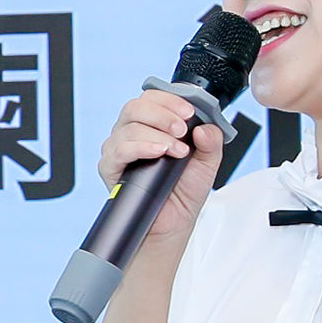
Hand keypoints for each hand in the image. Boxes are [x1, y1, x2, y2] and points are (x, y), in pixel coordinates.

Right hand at [93, 90, 219, 244]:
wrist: (171, 223)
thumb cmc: (183, 193)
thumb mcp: (207, 163)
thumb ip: (211, 142)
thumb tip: (206, 127)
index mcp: (152, 125)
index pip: (152, 98)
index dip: (170, 100)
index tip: (190, 112)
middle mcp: (132, 133)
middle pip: (136, 106)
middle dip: (163, 114)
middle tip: (182, 130)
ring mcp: (119, 149)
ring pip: (129, 126)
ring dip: (157, 134)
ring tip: (176, 150)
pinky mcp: (110, 168)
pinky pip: (119, 150)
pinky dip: (140, 147)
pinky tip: (157, 152)